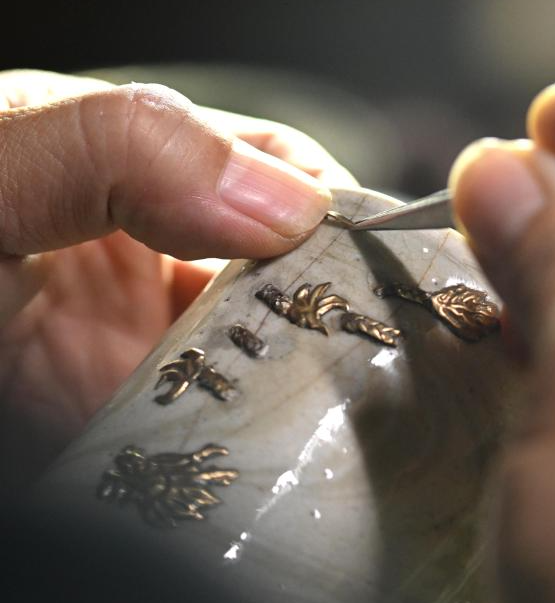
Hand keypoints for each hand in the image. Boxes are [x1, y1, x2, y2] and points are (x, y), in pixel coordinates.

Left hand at [0, 70, 353, 489]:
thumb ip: (119, 149)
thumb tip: (283, 204)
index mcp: (129, 162)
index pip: (271, 167)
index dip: (328, 203)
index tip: (378, 258)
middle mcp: (150, 249)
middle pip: (289, 267)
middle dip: (342, 300)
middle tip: (388, 348)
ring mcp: (144, 344)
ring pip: (270, 352)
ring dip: (314, 378)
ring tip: (365, 408)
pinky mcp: (132, 427)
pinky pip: (225, 431)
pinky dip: (265, 442)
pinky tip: (295, 453)